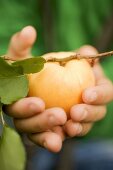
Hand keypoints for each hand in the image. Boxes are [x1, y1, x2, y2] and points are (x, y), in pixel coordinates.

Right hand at [5, 26, 66, 152]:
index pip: (12, 103)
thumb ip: (25, 45)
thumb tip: (29, 31)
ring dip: (48, 134)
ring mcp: (32, 124)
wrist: (58, 78)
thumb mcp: (31, 56)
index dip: (23, 106)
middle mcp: (20, 113)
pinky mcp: (44, 131)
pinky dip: (53, 140)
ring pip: (34, 134)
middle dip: (39, 121)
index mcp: (13, 96)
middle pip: (23, 122)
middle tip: (58, 115)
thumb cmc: (39, 67)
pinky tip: (62, 139)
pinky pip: (47, 138)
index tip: (39, 103)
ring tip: (67, 128)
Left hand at [64, 45, 112, 136]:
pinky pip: (66, 134)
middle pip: (98, 113)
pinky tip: (55, 134)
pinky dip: (61, 135)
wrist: (46, 82)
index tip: (86, 95)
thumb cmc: (62, 67)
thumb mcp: (70, 59)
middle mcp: (92, 106)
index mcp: (98, 89)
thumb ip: (82, 56)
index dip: (100, 95)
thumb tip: (88, 53)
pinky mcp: (66, 127)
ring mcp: (80, 119)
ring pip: (84, 127)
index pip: (106, 92)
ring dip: (78, 128)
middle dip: (89, 114)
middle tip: (76, 113)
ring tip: (68, 127)